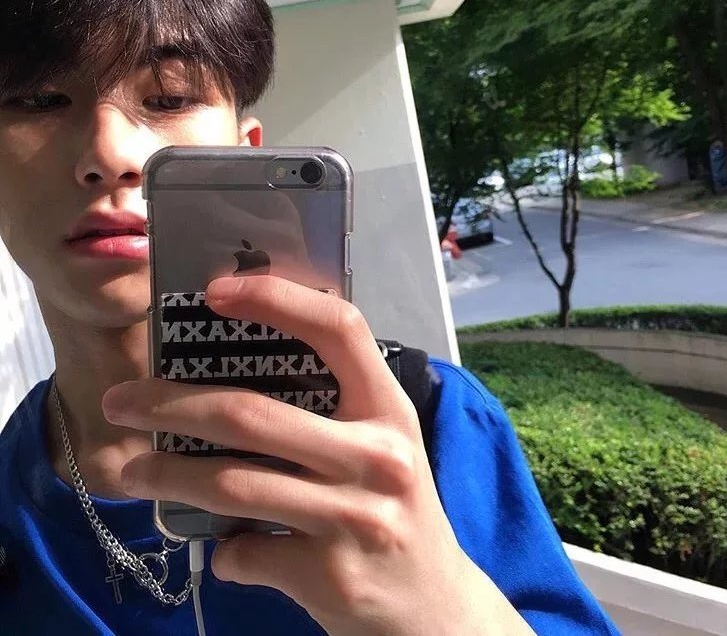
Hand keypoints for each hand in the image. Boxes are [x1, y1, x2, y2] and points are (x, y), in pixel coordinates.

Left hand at [102, 276, 531, 634]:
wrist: (436, 607)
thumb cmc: (396, 506)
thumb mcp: (383, 443)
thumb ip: (331, 408)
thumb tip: (232, 376)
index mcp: (389, 408)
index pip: (338, 330)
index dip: (277, 299)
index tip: (214, 290)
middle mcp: (377, 456)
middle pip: (251, 415)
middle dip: (169, 405)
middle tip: (122, 402)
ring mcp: (354, 518)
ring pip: (232, 485)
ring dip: (165, 478)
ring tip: (129, 473)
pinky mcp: (329, 576)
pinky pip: (245, 553)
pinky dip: (222, 552)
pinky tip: (227, 550)